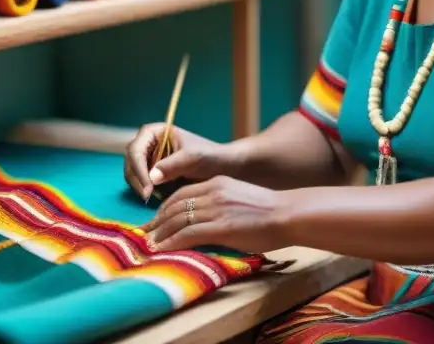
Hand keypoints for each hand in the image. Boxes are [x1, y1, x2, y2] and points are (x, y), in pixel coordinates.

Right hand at [123, 123, 230, 200]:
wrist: (222, 167)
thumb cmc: (209, 156)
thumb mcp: (192, 158)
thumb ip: (172, 165)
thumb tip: (152, 177)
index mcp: (154, 132)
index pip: (135, 150)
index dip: (138, 169)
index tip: (148, 188)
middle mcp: (148, 143)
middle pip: (130, 162)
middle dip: (137, 180)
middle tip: (148, 197)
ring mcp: (148, 158)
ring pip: (132, 174)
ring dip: (140, 187)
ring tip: (155, 197)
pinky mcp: (152, 173)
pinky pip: (141, 183)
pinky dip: (145, 191)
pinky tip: (158, 197)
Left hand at [143, 175, 287, 254]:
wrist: (288, 214)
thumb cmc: (269, 212)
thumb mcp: (239, 199)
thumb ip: (219, 205)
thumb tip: (204, 220)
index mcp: (217, 183)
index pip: (182, 193)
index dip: (164, 207)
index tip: (156, 220)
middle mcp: (213, 192)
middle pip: (174, 205)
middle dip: (157, 221)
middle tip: (145, 233)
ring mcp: (216, 209)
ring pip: (178, 219)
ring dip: (160, 233)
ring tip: (149, 244)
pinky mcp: (221, 227)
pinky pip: (188, 234)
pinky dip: (172, 242)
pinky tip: (162, 249)